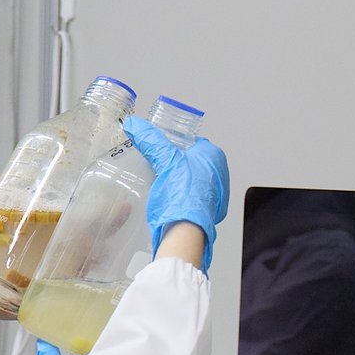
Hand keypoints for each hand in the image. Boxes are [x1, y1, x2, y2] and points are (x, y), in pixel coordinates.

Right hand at [124, 118, 230, 266]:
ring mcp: (216, 192)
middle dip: (174, 163)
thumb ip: (149, 140)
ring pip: (191, 179)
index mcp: (213, 155)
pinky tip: (169, 199)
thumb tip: (134, 125)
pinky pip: (192, 195)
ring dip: (177, 180)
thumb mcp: (163, 160)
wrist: (185, 229)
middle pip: (191, 161)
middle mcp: (219, 172)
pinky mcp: (209, 208)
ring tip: (161, 183)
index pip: (191, 142)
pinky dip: (181, 195)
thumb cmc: (181, 195)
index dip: (173, 144)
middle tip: (157, 167)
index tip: (160, 148)